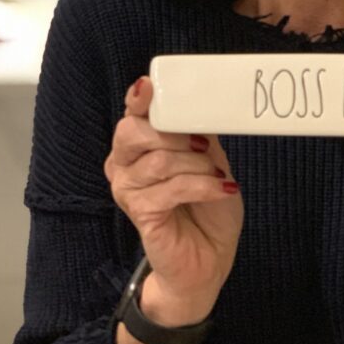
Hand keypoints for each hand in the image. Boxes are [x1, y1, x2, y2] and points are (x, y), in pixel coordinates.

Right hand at [104, 76, 243, 318]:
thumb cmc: (205, 205)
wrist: (208, 257)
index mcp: (138, 144)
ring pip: (159, 160)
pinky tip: (219, 188)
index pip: (132, 114)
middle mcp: (124, 164)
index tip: (149, 86)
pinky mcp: (140, 214)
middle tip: (204, 144)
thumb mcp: (209, 158)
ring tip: (217, 174)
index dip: (139, 99)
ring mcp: (128, 190)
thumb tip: (201, 104)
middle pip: (134, 132)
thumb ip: (199, 131)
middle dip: (175, 133)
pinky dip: (201, 185)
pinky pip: (170, 189)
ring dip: (197, 164)